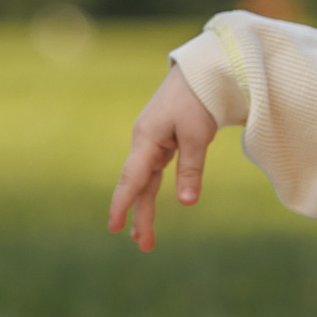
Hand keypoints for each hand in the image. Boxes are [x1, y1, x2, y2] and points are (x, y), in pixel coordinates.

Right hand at [107, 66, 219, 251]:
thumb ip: (191, 168)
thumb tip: (187, 203)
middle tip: (143, 246)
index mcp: (147, 138)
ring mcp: (153, 142)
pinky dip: (152, 190)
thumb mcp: (198, 134)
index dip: (122, 203)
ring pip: (146, 181)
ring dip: (145, 208)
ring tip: (144, 238)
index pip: (132, 178)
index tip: (114, 226)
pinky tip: (148, 205)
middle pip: (139, 186)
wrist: (202, 70)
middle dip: (139, 216)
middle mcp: (145, 142)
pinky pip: (154, 172)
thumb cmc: (199, 97)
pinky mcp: (163, 140)